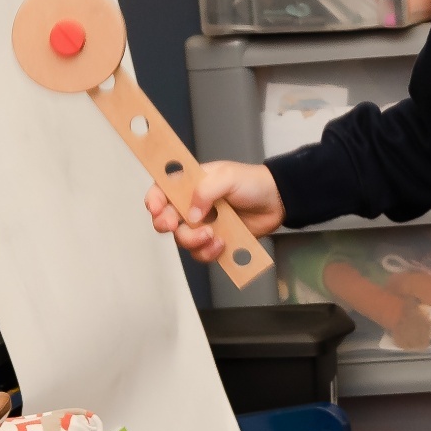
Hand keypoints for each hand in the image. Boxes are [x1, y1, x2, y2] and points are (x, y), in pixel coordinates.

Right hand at [145, 160, 284, 261]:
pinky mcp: (215, 241)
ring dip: (193, 241)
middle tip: (176, 225)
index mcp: (190, 185)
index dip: (153, 200)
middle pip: (165, 219)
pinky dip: (208, 252)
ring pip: (183, 240)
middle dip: (167, 225)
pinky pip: (201, 253)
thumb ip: (207, 190)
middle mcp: (192, 206)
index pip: (161, 191)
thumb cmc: (252, 183)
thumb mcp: (228, 177)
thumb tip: (191, 213)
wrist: (277, 202)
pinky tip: (223, 244)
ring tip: (213, 235)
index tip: (156, 209)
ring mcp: (203, 225)